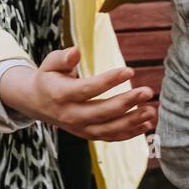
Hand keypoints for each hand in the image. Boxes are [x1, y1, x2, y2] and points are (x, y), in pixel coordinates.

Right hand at [0, 46, 157, 141]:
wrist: (36, 103)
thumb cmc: (48, 77)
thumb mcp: (50, 64)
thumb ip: (62, 58)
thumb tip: (75, 52)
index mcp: (61, 95)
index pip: (88, 89)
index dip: (110, 80)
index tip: (131, 71)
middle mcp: (70, 115)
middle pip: (102, 112)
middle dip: (127, 102)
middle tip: (148, 91)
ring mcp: (79, 128)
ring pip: (109, 129)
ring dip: (132, 122)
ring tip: (152, 111)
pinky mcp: (87, 134)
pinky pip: (110, 137)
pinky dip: (129, 134)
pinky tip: (146, 125)